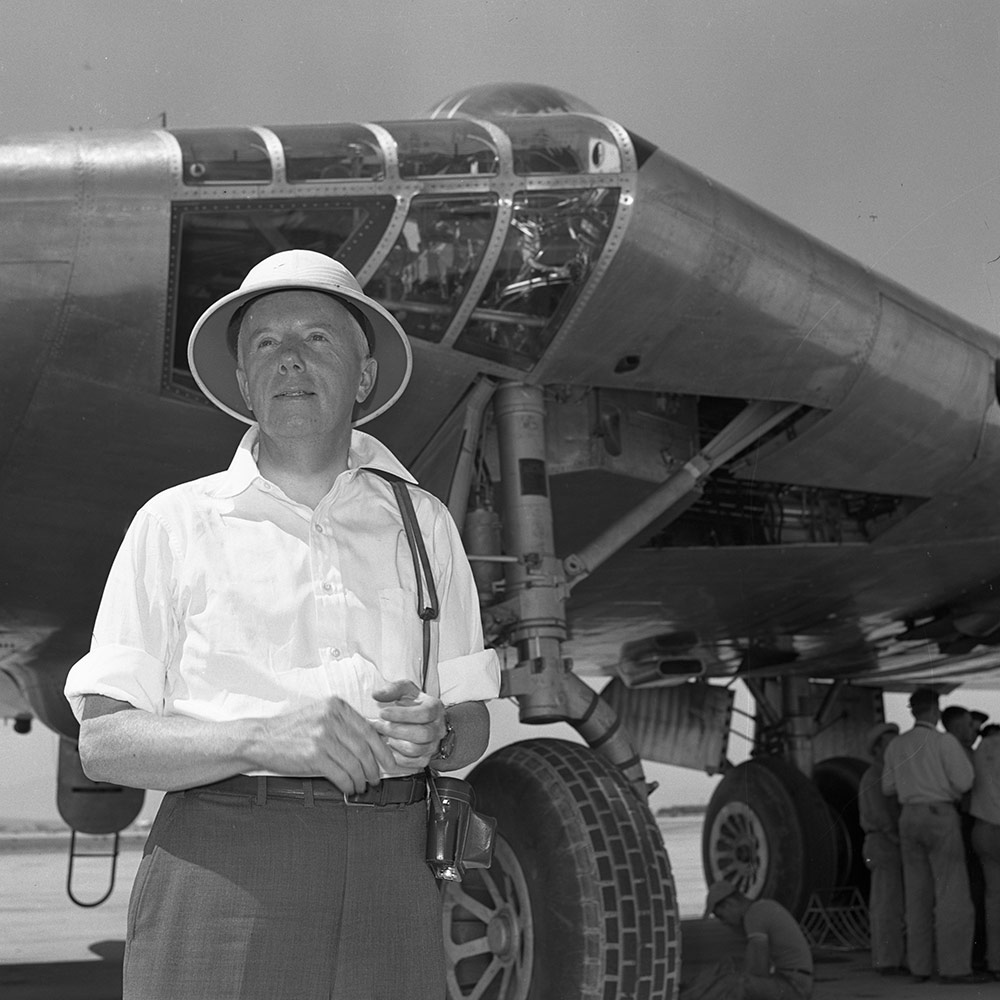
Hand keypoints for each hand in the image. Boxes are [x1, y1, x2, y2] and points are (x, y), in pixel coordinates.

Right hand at [257, 697, 396, 794]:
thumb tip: (371, 744)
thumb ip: (344, 724)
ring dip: (361, 779)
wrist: (262, 739)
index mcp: (336, 707)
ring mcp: (322, 736)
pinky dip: (348, 784)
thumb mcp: (320, 715)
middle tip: (377, 778)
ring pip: (354, 763)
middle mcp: (331, 719)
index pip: (369, 729)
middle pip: (364, 748)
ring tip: (362, 785)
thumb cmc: (292, 730)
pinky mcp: (313, 755)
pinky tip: (349, 788)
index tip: (390, 761)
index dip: (383, 748)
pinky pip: (341, 774)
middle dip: (374, 767)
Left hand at [371, 680, 446, 772]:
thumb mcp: (406, 690)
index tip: (383, 712)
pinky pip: (413, 763)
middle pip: (421, 734)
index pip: (424, 713)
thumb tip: (377, 694)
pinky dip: (398, 756)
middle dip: (395, 730)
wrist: (426, 721)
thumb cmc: (414, 704)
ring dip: (395, 743)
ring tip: (383, 735)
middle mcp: (438, 728)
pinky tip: (388, 747)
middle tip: (378, 725)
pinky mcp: (426, 758)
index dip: (402, 715)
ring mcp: (433, 744)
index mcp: (435, 708)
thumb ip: (393, 689)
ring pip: (416, 749)